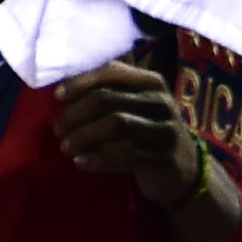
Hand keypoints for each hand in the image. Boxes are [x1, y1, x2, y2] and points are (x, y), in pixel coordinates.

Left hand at [54, 60, 208, 208]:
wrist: (184, 169)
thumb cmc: (148, 132)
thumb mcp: (137, 106)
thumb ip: (110, 94)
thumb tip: (64, 92)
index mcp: (152, 83)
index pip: (112, 72)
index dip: (81, 82)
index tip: (58, 97)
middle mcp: (162, 102)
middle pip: (109, 99)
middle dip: (76, 114)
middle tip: (58, 130)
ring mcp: (166, 131)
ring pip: (116, 125)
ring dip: (84, 136)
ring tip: (66, 147)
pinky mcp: (165, 159)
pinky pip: (126, 157)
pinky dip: (97, 160)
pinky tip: (81, 163)